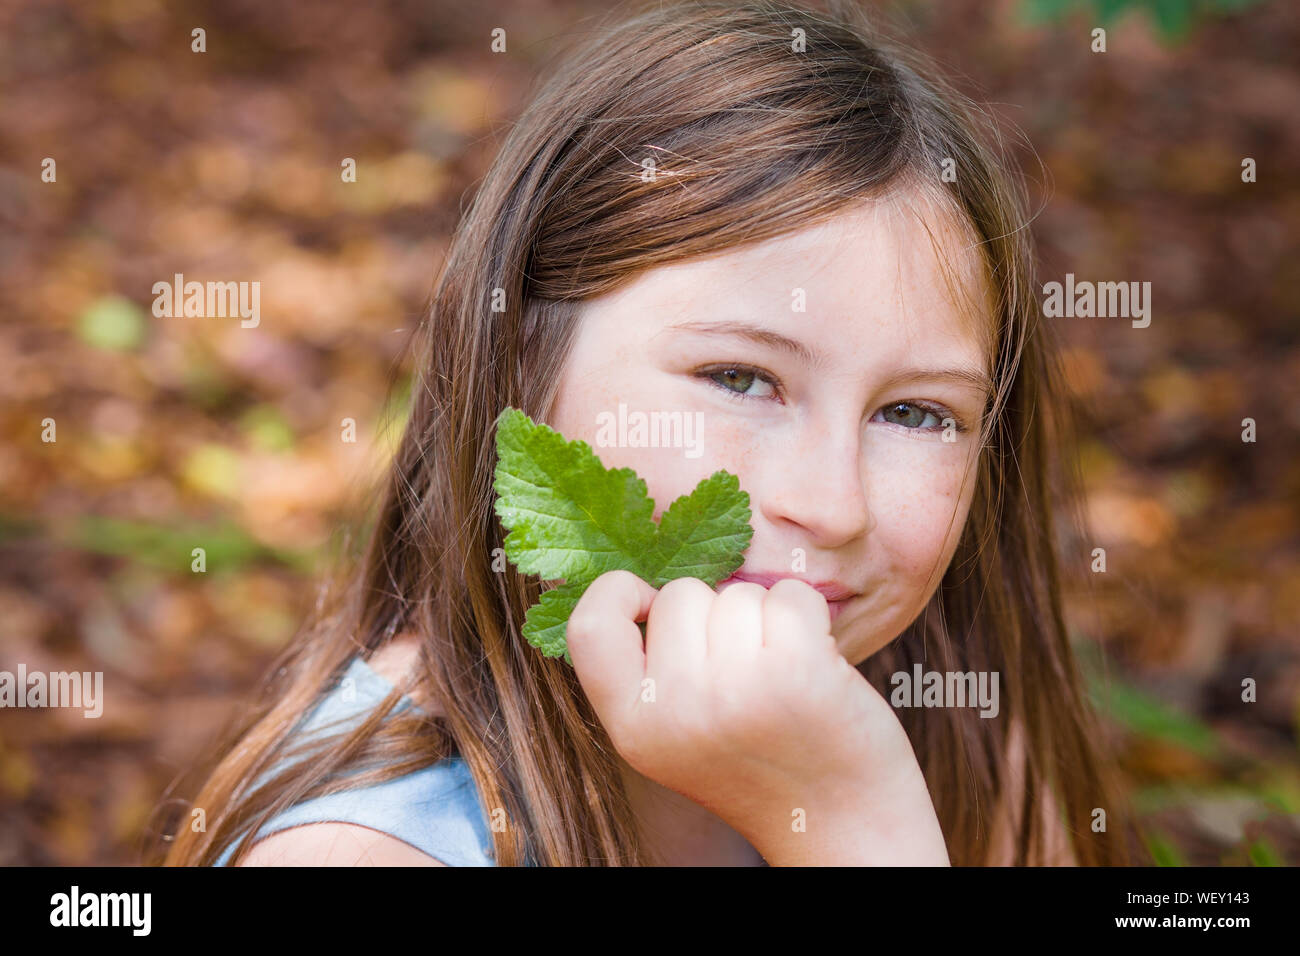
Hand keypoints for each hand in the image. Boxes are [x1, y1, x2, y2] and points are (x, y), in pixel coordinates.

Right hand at [564, 569, 948, 863]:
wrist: (842, 825)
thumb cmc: (760, 765)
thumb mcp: (675, 737)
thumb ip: (647, 672)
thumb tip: (642, 581)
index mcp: (633, 729)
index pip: (589, 625)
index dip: (619, 594)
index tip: (652, 604)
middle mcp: (675, 712)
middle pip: (677, 596)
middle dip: (714, 614)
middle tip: (745, 670)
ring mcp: (735, 690)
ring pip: (736, 593)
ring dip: (764, 618)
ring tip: (781, 674)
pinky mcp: (797, 672)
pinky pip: (790, 595)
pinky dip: (808, 614)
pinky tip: (815, 658)